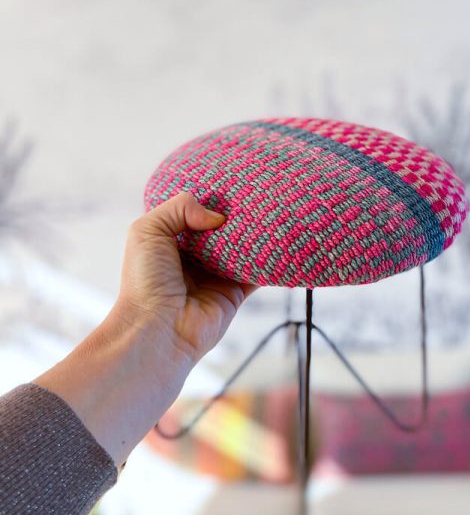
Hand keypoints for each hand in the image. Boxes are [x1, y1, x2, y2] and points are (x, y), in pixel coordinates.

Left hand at [116, 192, 256, 364]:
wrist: (158, 329)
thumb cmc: (145, 282)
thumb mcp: (148, 231)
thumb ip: (179, 208)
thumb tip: (218, 216)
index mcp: (170, 242)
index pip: (193, 214)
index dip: (208, 200)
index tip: (228, 184)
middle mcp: (194, 258)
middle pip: (221, 231)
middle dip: (235, 216)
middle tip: (255, 194)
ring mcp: (215, 276)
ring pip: (241, 249)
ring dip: (253, 235)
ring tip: (269, 211)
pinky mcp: (234, 293)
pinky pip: (256, 273)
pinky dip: (267, 261)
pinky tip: (278, 242)